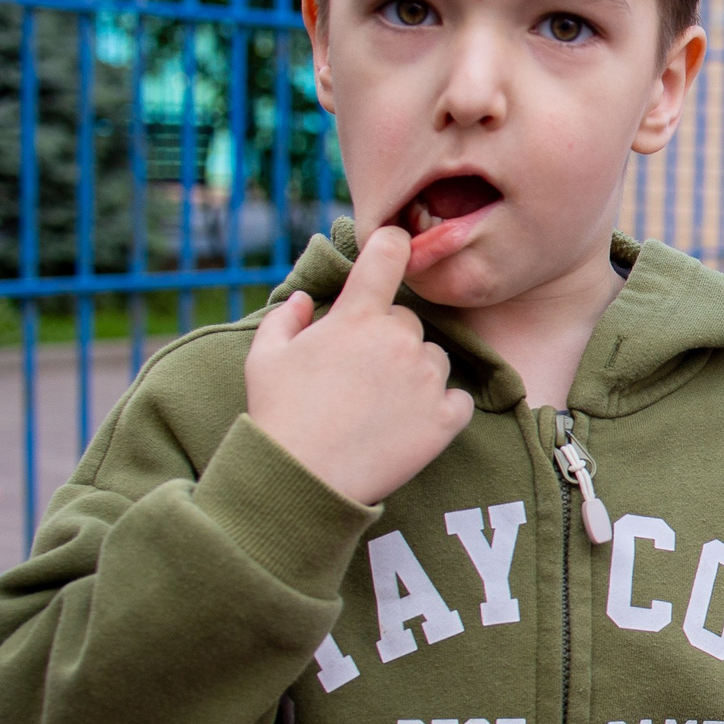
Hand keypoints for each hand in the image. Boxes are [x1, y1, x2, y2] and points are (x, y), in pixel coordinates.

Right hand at [244, 224, 473, 504]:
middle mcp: (399, 339)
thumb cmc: (278, 414)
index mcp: (357, 316)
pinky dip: (441, 407)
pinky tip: (410, 423)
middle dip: (388, 337)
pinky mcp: (446, 417)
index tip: (395, 247)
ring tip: (379, 403)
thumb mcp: (265, 356)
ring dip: (415, 371)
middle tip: (360, 373)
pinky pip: (457, 399)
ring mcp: (427, 378)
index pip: (389, 254)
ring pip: (434, 358)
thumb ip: (287, 317)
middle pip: (408, 320)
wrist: (304, 478)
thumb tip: (308, 298)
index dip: (393, 244)